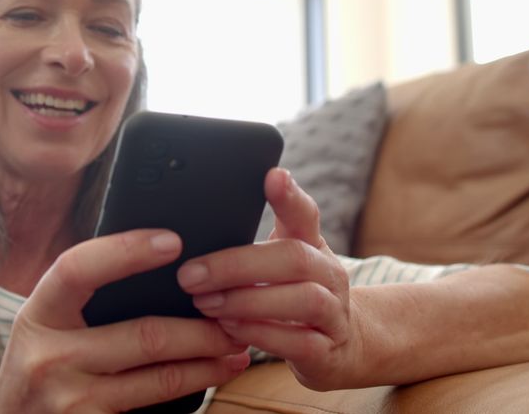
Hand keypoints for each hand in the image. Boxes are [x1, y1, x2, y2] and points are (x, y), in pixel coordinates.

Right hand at [0, 229, 250, 413]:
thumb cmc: (40, 366)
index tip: (173, 240)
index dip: (126, 251)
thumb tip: (163, 262)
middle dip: (201, 327)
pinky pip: (154, 408)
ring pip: (160, 379)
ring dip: (208, 362)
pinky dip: (191, 391)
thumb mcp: (47, 326)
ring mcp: (69, 402)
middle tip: (235, 315)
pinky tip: (211, 378)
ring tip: (236, 349)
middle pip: (144, 335)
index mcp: (37, 315)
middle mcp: (48, 358)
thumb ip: (85, 298)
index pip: (77, 269)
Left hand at [176, 168, 359, 390]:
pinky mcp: (328, 352)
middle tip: (191, 275)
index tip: (272, 175)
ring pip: (303, 299)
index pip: (305, 213)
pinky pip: (300, 342)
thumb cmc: (291, 295)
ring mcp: (334, 313)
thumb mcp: (275, 263)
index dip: (290, 195)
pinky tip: (230, 330)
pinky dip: (262, 335)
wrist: (341, 346)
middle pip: (294, 258)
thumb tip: (187, 231)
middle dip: (237, 265)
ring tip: (206, 303)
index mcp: (311, 244)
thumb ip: (245, 245)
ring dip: (248, 301)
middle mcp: (329, 274)